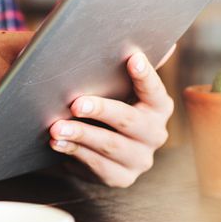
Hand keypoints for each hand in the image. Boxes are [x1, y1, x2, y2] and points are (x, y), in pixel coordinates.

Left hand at [48, 48, 175, 186]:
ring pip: (109, 145)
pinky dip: (74, 152)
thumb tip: (164, 44)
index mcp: (158, 107)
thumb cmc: (110, 106)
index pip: (154, 90)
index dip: (145, 75)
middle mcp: (155, 134)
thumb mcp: (118, 87)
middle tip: (76, 103)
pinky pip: (97, 165)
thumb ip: (132, 67)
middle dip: (101, 110)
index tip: (132, 58)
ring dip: (81, 134)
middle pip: (128, 120)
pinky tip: (57, 142)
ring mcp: (140, 159)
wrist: (101, 149)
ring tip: (56, 126)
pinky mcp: (122, 178)